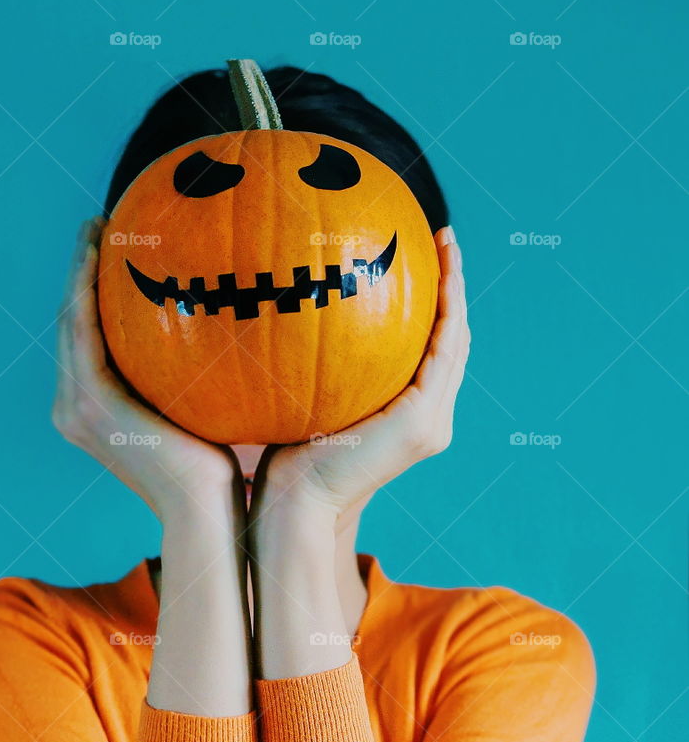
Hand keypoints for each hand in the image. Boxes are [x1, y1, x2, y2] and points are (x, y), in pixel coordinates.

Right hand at [53, 216, 242, 521]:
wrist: (206, 512)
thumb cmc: (219, 475)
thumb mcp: (200, 413)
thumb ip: (193, 378)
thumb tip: (228, 332)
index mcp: (94, 412)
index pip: (86, 341)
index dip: (91, 292)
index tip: (113, 251)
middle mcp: (74, 409)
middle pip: (70, 325)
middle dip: (79, 271)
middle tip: (99, 226)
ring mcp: (75, 408)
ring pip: (69, 320)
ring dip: (78, 270)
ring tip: (96, 227)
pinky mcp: (88, 403)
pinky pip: (81, 331)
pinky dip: (85, 289)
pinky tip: (102, 252)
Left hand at [249, 226, 469, 524]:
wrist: (294, 505)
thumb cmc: (285, 460)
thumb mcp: (309, 402)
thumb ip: (319, 369)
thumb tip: (290, 314)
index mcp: (409, 420)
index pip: (432, 354)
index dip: (436, 306)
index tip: (423, 258)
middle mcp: (430, 422)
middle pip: (454, 342)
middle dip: (454, 286)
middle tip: (444, 236)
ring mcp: (431, 424)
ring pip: (456, 341)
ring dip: (456, 288)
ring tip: (447, 240)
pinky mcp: (421, 422)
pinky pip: (443, 350)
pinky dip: (445, 308)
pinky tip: (436, 270)